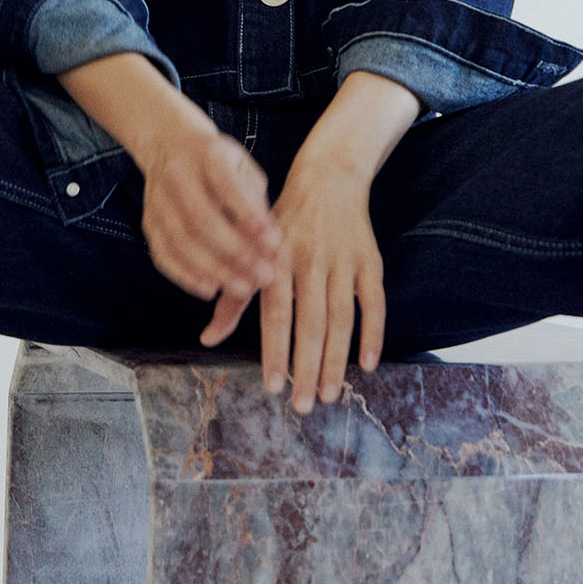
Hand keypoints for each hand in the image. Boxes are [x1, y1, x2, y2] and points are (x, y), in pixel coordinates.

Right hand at [140, 117, 282, 305]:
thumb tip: (269, 246)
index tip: (274, 243)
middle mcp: (177, 174)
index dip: (250, 217)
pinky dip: (186, 276)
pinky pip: (163, 255)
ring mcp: (157, 200)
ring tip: (242, 289)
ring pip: (180, 241)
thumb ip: (255, 203)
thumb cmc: (221, 165)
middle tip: (263, 275)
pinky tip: (210, 289)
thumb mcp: (244, 170)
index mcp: (208, 154)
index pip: (228, 187)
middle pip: (201, 218)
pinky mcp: (149, 223)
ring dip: (213, 270)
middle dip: (235, 252)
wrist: (170, 146)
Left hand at [200, 148, 384, 411]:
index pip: (276, 313)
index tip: (273, 386)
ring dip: (336, 359)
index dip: (276, 350)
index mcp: (277, 260)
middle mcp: (309, 260)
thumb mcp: (250, 251)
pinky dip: (373, 334)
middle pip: (311, 322)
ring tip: (328, 394)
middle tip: (302, 405)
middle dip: (306, 366)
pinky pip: (374, 302)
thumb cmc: (282, 223)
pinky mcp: (370, 260)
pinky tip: (366, 365)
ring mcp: (342, 261)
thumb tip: (208, 339)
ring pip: (341, 318)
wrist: (328, 177)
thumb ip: (233, 299)